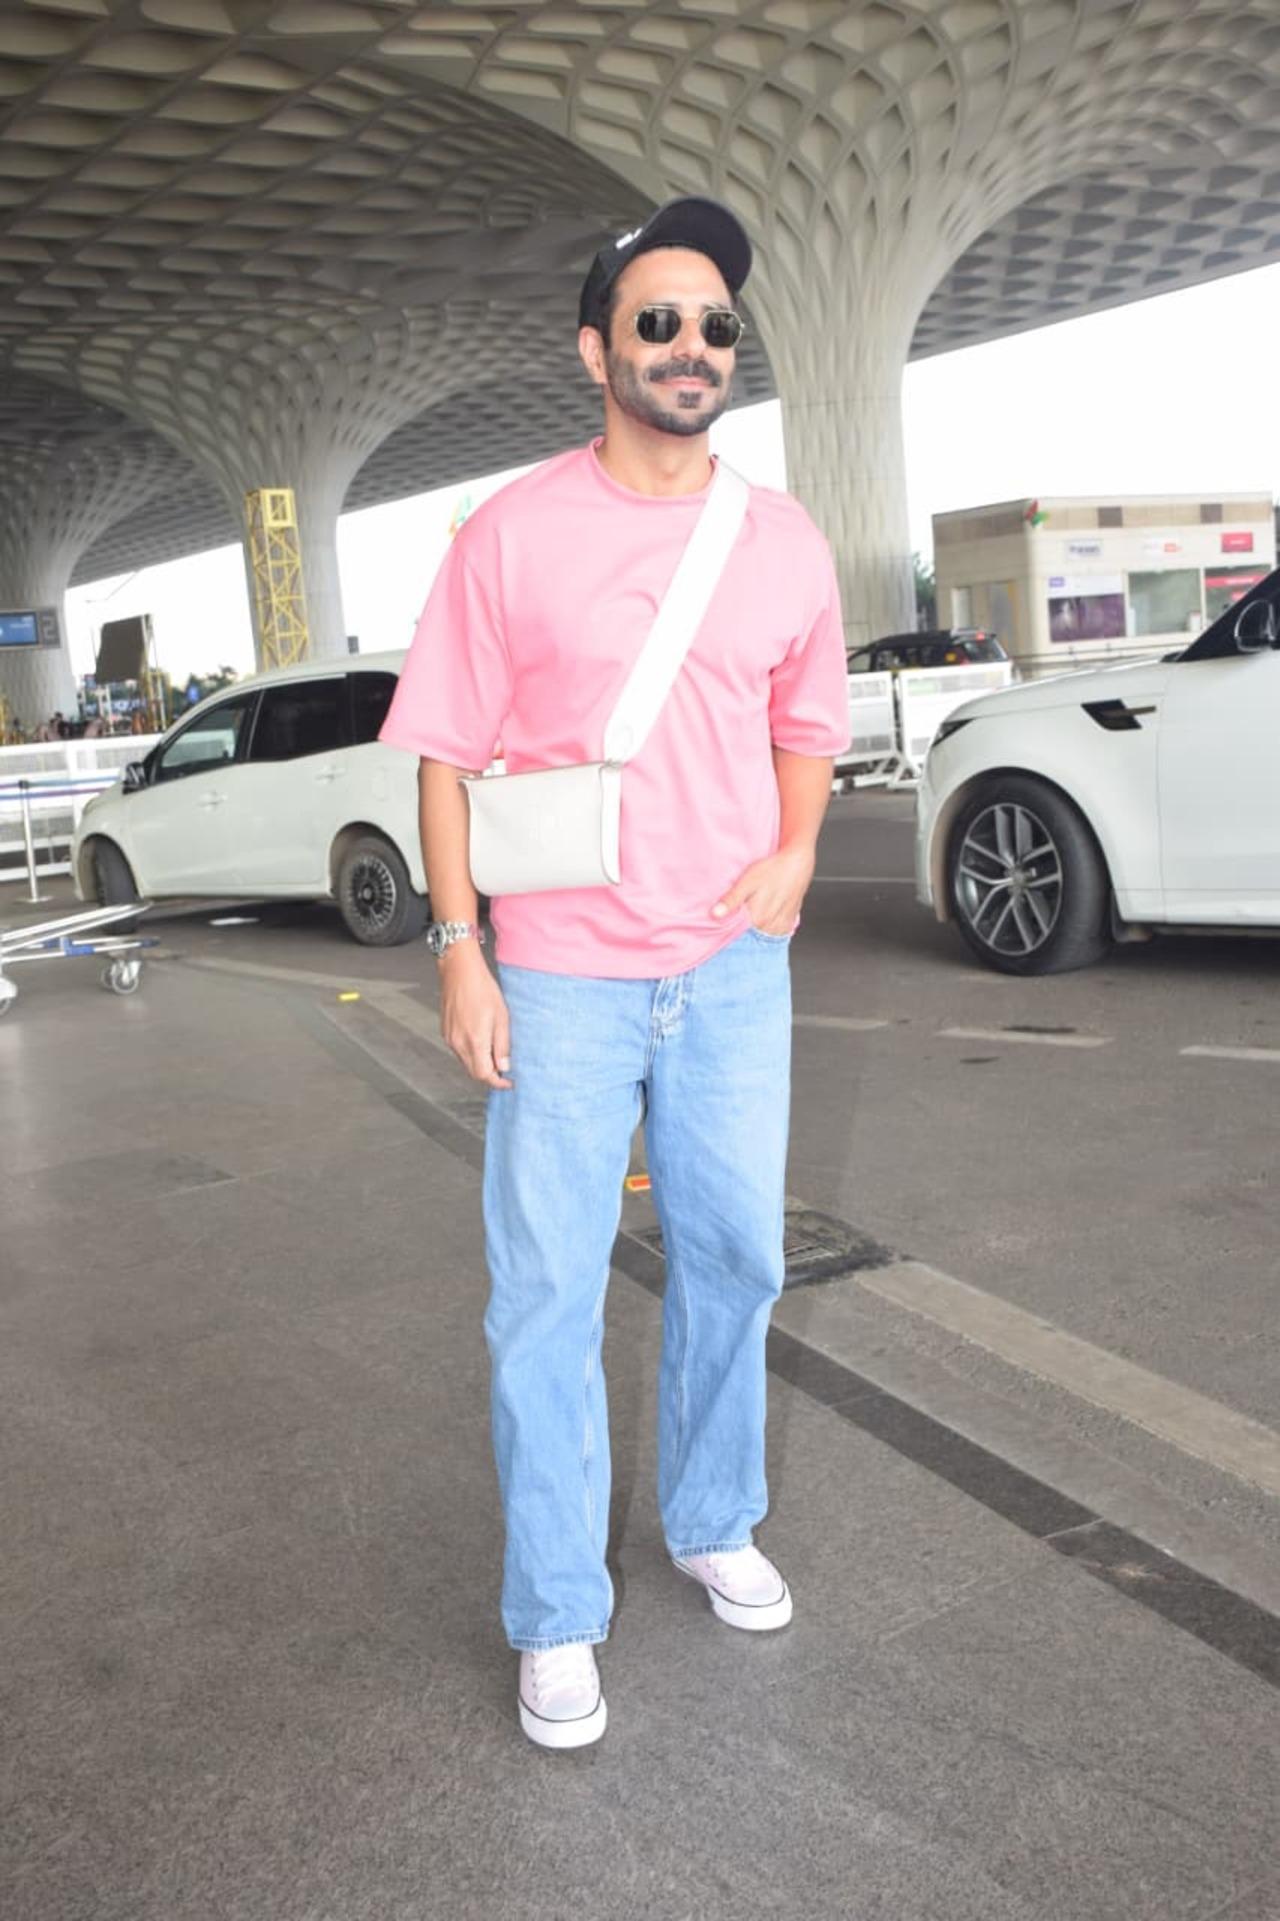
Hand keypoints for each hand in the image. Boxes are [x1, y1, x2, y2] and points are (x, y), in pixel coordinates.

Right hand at [438, 943, 512, 1088]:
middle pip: (474, 1072)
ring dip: (480, 1064)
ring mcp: (450, 1038)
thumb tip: (505, 1066)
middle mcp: (459, 1044)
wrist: (459, 971)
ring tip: (495, 1054)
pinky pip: (459, 1051)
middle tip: (505, 1070)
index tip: (509, 1082)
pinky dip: (471, 1053)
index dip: (498, 1082)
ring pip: (466, 1063)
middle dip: (490, 1075)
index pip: (484, 1075)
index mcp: (475, 1041)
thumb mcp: (502, 1017)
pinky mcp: (445, 1032)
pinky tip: (481, 1042)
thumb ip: (502, 1045)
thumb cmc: (482, 989)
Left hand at [711, 844, 815, 935]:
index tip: (720, 927)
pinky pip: (774, 933)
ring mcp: (780, 926)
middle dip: (740, 932)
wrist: (798, 863)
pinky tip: (763, 919)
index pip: (737, 935)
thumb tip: (715, 914)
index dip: (727, 931)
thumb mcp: (747, 881)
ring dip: (754, 932)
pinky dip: (766, 930)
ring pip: (762, 937)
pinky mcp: (788, 922)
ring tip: (751, 916)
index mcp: (758, 918)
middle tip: (737, 916)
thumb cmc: (773, 870)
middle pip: (749, 937)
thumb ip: (731, 900)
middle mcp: (770, 926)